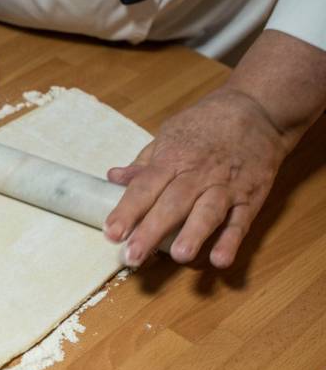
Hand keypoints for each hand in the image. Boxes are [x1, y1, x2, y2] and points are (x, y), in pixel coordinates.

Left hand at [104, 88, 290, 267]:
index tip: (111, 233)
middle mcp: (197, 175)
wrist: (257, 110)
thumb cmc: (204, 126)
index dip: (127, 211)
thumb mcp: (169, 135)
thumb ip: (144, 162)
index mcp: (172, 160)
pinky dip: (231, 241)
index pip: (145, 187)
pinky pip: (240, 222)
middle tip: (133, 257)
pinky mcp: (250, 198)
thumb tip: (112, 178)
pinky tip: (220, 260)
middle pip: (172, 204)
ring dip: (194, 234)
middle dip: (152, 231)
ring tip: (179, 257)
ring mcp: (225, 187)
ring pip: (208, 213)